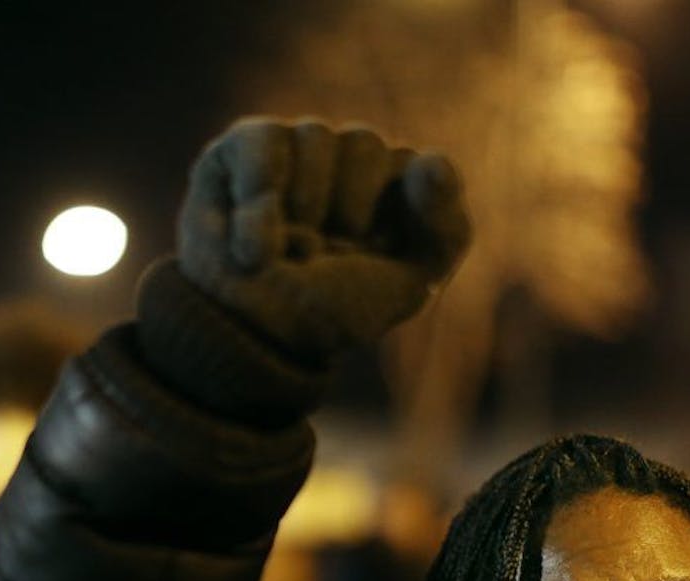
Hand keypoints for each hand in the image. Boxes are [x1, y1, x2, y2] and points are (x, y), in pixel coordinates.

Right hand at [177, 117, 469, 359]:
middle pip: (363, 143)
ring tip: (290, 252)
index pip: (418, 167)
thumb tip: (431, 161)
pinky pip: (263, 140)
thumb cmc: (332, 311)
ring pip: (315, 136)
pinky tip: (256, 245)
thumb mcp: (407, 286)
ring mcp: (296, 148)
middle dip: (348, 210)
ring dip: (304, 207)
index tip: (383, 256)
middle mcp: (346, 160)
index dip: (402, 215)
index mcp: (396, 188)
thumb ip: (445, 228)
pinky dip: (260, 195)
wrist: (256, 335)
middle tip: (330, 255)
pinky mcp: (244, 148)